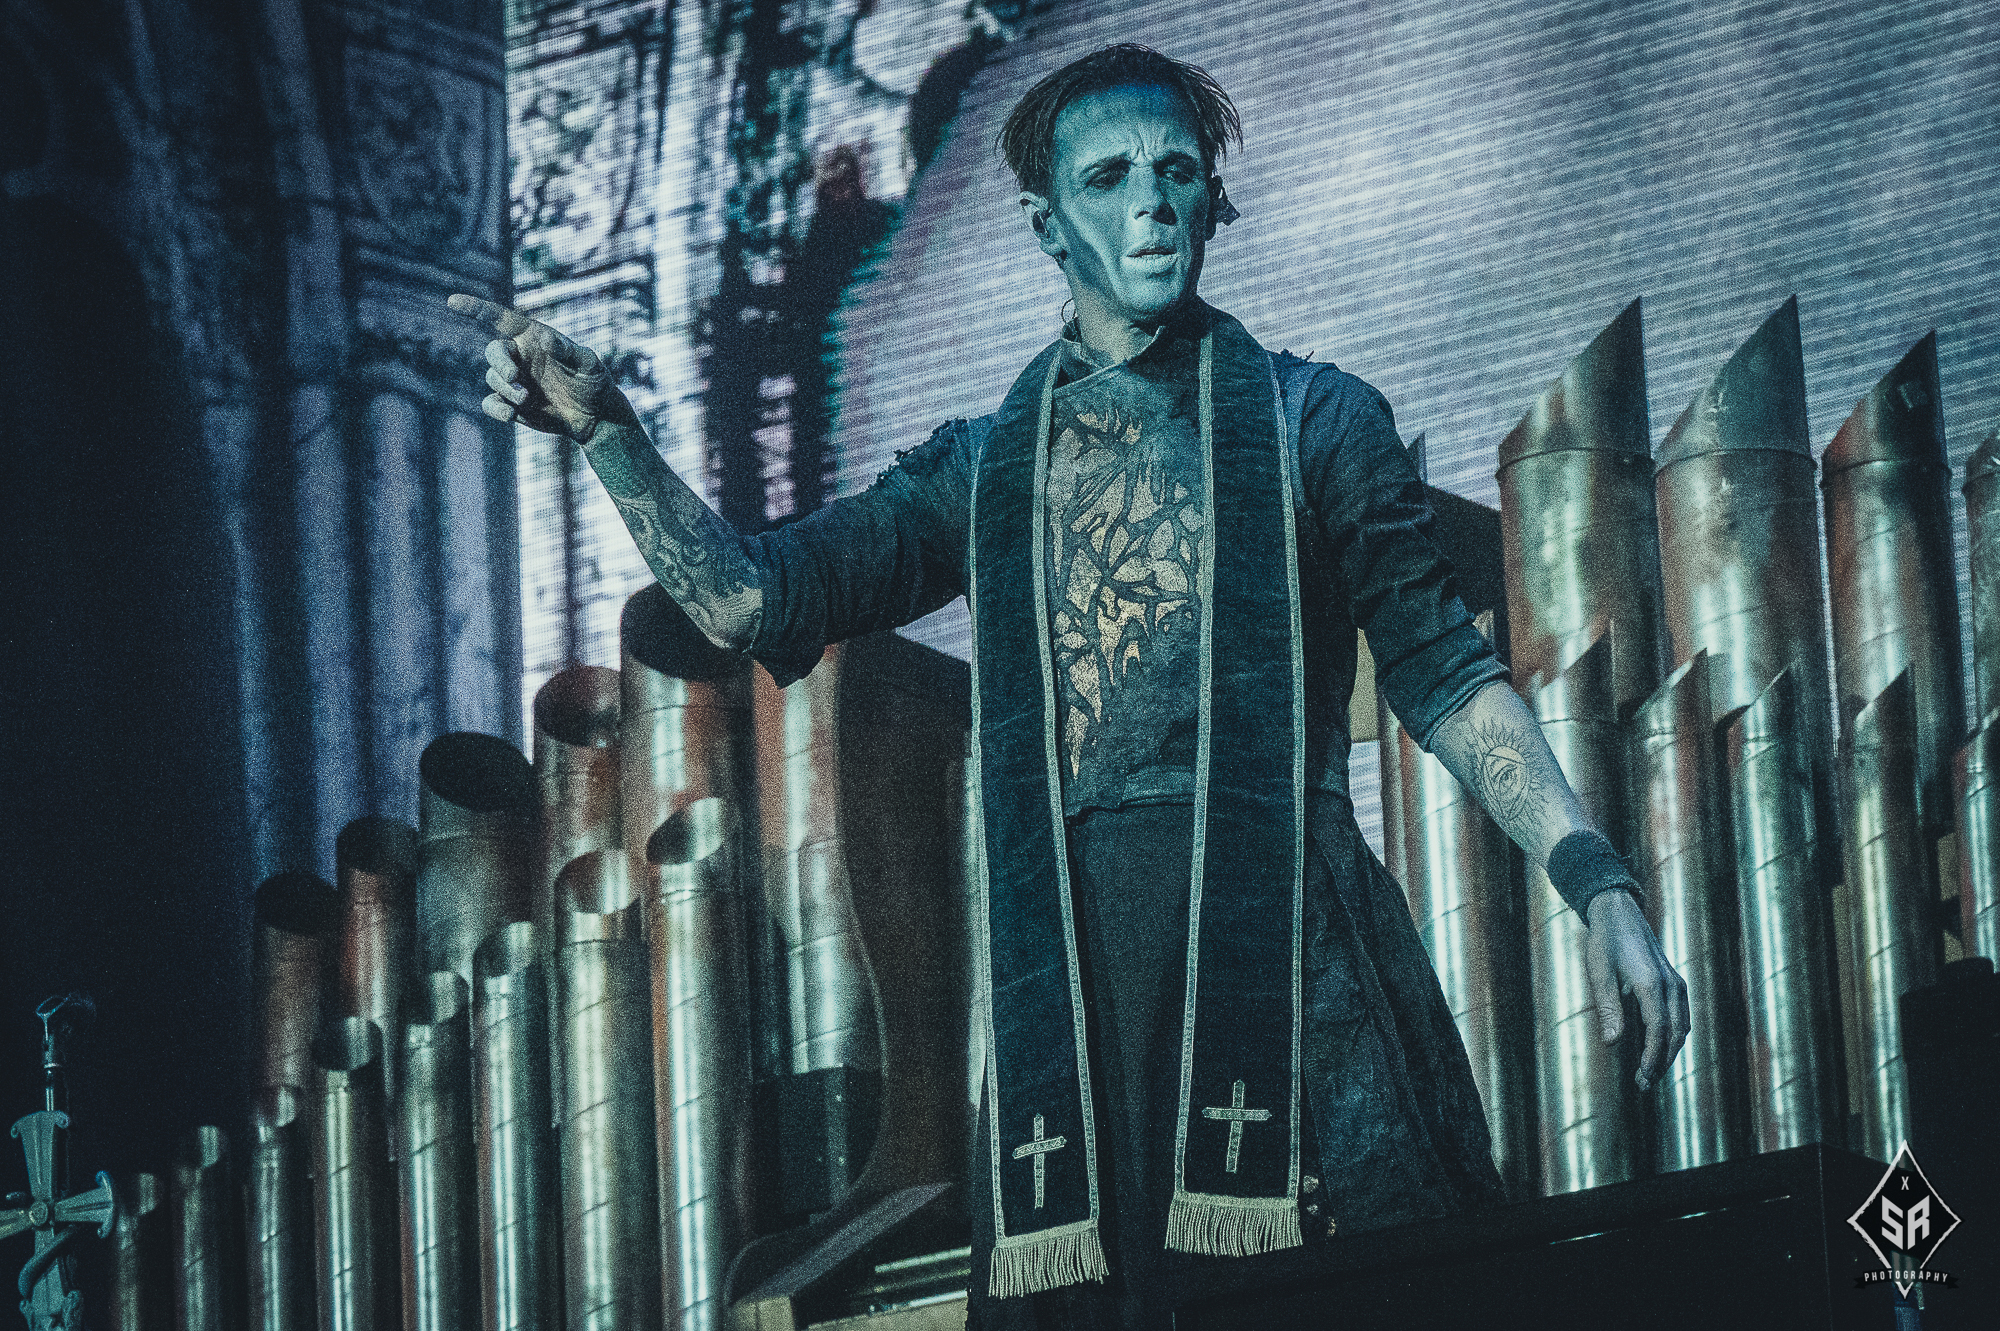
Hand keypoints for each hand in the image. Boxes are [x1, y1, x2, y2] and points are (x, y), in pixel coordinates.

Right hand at [446, 294, 626, 439]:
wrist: (594, 416)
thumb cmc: (594, 382)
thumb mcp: (589, 364)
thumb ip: (569, 351)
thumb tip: (545, 339)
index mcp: (533, 337)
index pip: (500, 319)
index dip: (475, 308)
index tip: (452, 302)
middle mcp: (519, 356)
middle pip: (494, 351)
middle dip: (500, 363)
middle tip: (513, 377)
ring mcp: (514, 380)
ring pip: (493, 378)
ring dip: (506, 389)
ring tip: (526, 399)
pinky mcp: (512, 404)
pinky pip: (491, 403)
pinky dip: (495, 409)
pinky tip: (509, 415)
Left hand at [1583, 889, 1689, 1092]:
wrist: (1619, 912)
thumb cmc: (1605, 942)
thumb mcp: (1600, 973)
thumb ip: (1608, 1008)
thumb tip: (1613, 1044)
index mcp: (1652, 984)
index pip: (1659, 1030)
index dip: (1653, 1057)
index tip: (1643, 1077)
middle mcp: (1671, 985)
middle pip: (1675, 1033)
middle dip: (1662, 1061)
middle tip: (1644, 1084)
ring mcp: (1676, 983)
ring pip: (1682, 1026)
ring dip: (1670, 1051)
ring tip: (1651, 1072)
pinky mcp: (1674, 982)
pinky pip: (1681, 1015)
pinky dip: (1674, 1036)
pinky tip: (1660, 1048)